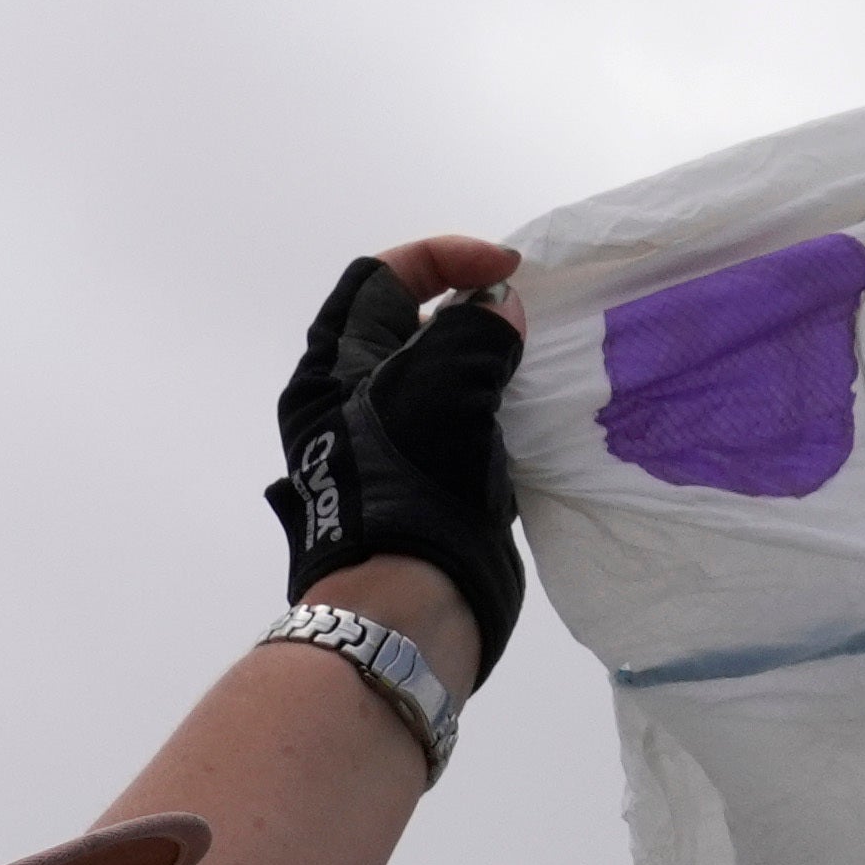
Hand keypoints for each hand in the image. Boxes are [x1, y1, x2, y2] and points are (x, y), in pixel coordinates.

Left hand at [267, 236, 528, 683]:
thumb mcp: (442, 382)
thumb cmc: (410, 482)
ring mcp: (386, 449)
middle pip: (409, 329)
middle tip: (521, 316)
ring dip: (486, 363)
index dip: (443, 258)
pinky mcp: (423, 487)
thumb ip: (475, 328)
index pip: (380, 280)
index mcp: (331, 371)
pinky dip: (495, 412)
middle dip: (468, 310)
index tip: (506, 273)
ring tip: (533, 362)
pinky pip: (461, 427)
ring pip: (438, 380)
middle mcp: (350, 405)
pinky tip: (530, 416)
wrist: (407, 606)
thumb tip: (499, 313)